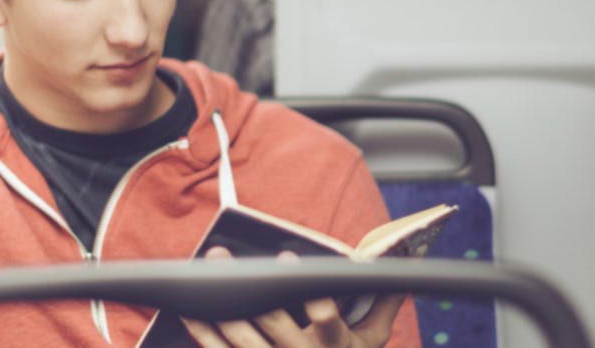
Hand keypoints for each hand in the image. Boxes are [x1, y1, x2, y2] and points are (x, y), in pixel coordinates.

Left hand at [180, 247, 404, 347]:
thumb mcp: (371, 341)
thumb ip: (384, 305)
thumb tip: (405, 268)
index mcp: (335, 345)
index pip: (325, 318)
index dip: (309, 292)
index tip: (291, 258)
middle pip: (271, 321)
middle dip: (248, 286)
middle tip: (224, 256)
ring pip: (241, 339)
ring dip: (219, 307)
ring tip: (203, 277)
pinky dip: (203, 334)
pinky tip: (189, 312)